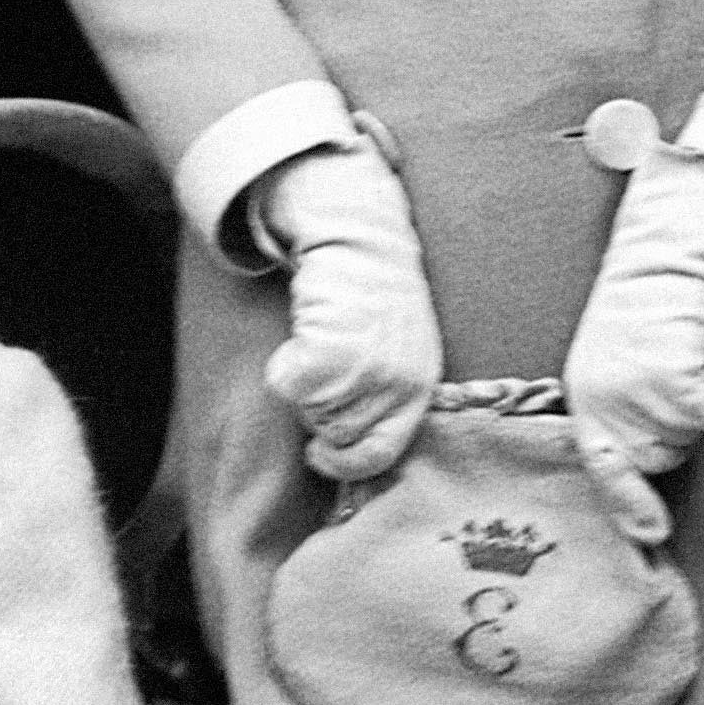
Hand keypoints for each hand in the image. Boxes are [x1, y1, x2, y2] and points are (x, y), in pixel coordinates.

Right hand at [255, 136, 444, 481]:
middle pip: (336, 434)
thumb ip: (386, 399)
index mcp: (420, 389)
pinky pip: (287, 385)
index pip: (382, 454)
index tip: (320, 455)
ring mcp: (364, 369)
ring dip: (303, 384)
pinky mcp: (329, 349)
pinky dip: (283, 365)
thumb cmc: (376, 299)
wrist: (361, 240)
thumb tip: (344, 452)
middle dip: (319, 410)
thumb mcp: (403, 354)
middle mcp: (397, 385)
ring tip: (320, 341)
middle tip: (325, 365)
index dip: (344, 464)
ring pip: (309, 410)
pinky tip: (302, 335)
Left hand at [563, 152, 703, 526]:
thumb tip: (645, 510)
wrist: (659, 262)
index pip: (601, 467)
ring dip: (694, 407)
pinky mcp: (663, 375)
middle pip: (658, 458)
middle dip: (676, 433)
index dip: (627, 504)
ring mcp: (628, 391)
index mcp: (582, 403)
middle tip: (671, 383)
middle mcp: (597, 402)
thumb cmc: (644, 323)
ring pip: (685, 434)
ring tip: (680, 361)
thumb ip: (620, 429)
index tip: (652, 534)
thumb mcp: (614, 376)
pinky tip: (699, 357)